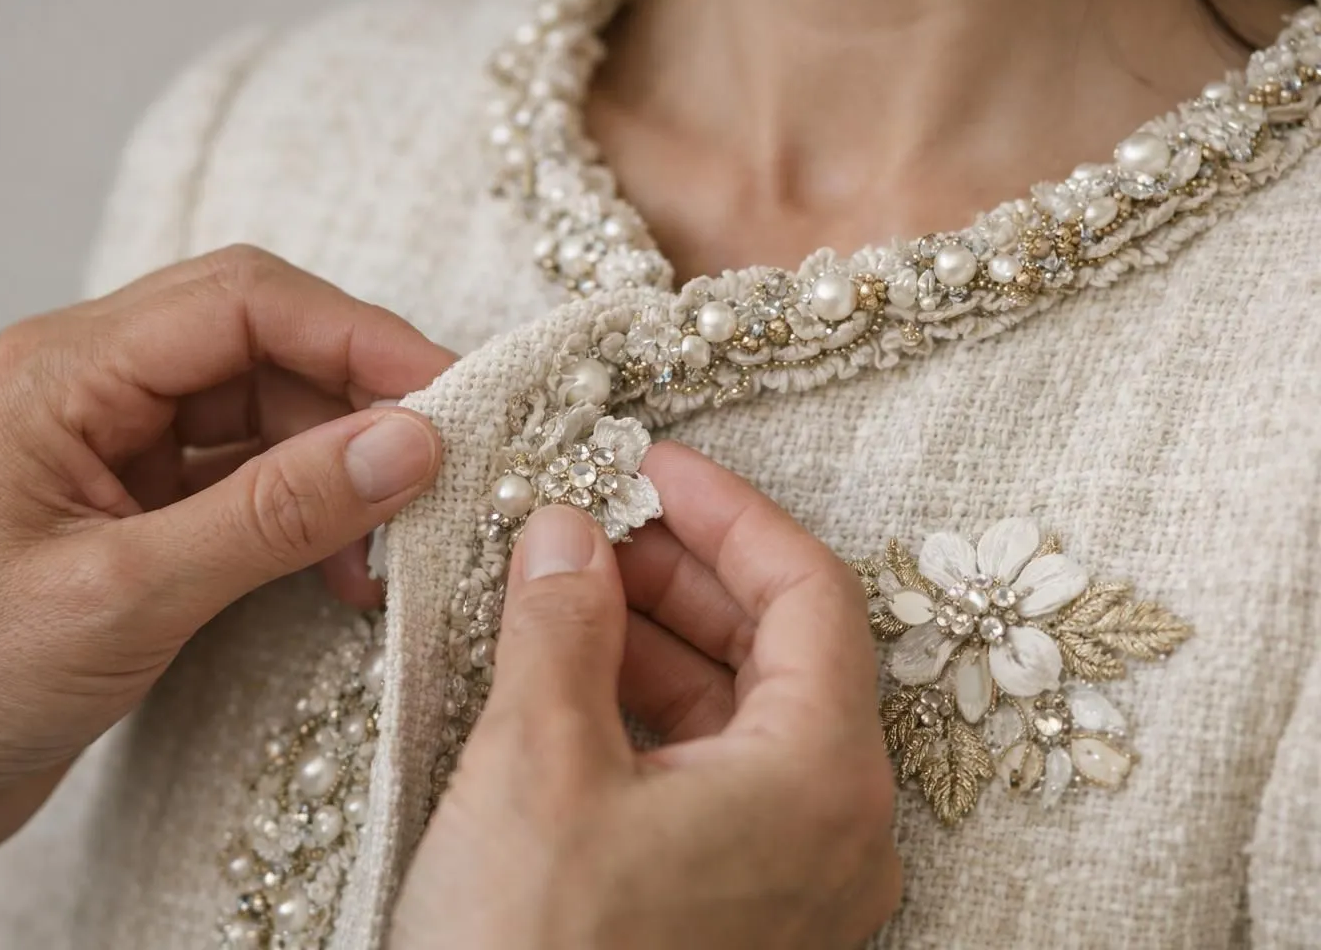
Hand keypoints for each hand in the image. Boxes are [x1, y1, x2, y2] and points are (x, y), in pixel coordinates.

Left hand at [0, 245, 452, 943]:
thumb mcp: (128, 594)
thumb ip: (275, 512)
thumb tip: (408, 444)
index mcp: (65, 371)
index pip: (243, 301)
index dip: (358, 336)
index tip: (450, 392)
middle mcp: (93, 385)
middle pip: (263, 342)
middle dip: (360, 396)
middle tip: (445, 459)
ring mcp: (117, 446)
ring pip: (265, 411)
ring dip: (339, 466)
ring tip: (391, 542)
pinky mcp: (139, 507)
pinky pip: (248, 477)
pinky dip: (308, 513)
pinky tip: (345, 568)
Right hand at [391, 443, 900, 949]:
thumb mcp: (536, 765)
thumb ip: (562, 623)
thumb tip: (569, 531)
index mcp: (821, 776)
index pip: (809, 590)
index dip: (726, 511)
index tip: (647, 465)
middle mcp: (834, 829)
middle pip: (780, 648)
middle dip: (681, 572)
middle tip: (589, 521)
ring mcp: (790, 880)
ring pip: (741, 716)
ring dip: (656, 639)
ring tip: (561, 589)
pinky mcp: (736, 914)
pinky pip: (711, 780)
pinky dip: (647, 715)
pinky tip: (568, 681)